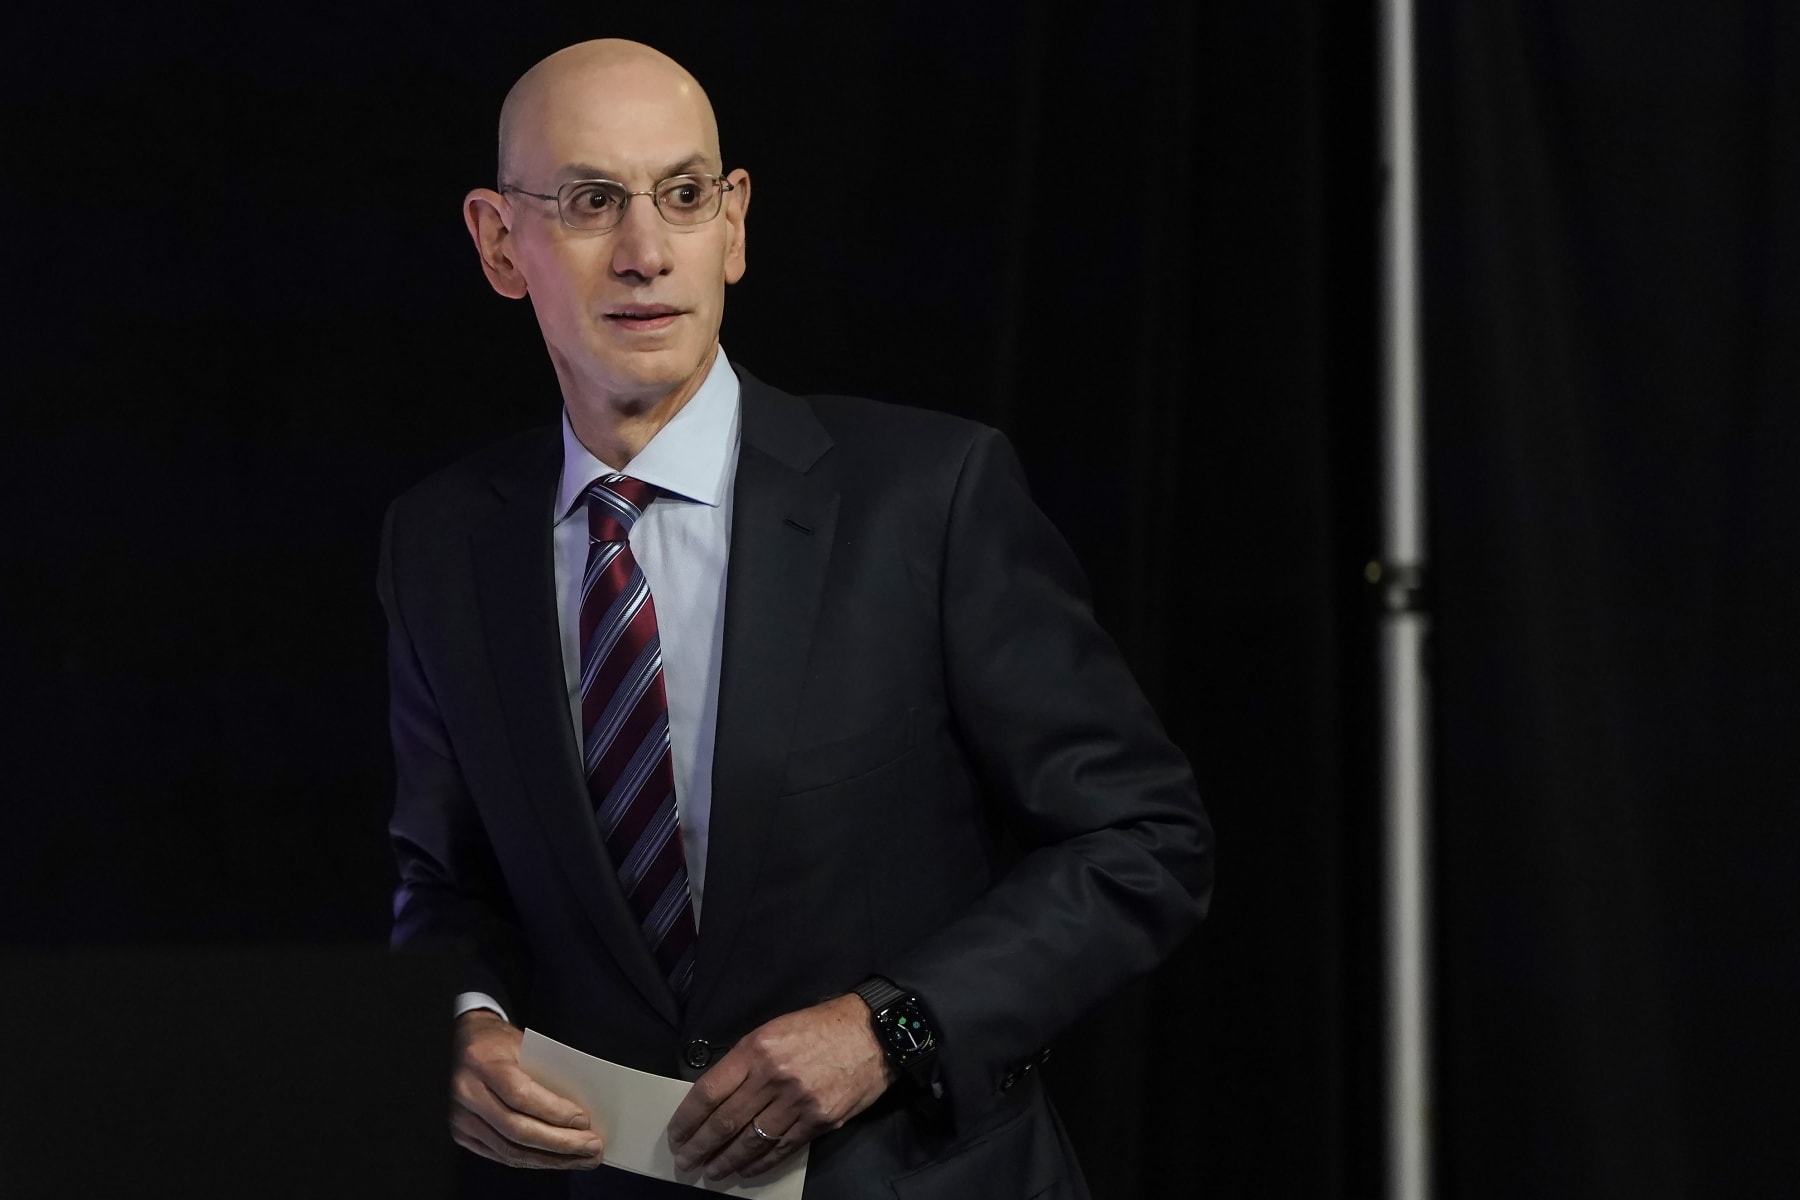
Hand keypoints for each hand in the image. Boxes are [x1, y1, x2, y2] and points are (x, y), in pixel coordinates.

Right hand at [450, 1009, 605, 1169]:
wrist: (460, 1044)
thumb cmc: (496, 1043)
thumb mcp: (522, 1045)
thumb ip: (545, 1073)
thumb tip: (580, 1107)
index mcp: (483, 1063)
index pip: (520, 1095)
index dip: (554, 1111)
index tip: (583, 1120)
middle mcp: (467, 1092)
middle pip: (516, 1129)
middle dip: (560, 1143)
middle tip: (593, 1146)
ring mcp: (461, 1117)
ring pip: (510, 1150)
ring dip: (551, 1159)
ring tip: (581, 1158)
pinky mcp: (462, 1134)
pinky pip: (501, 1155)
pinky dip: (532, 1160)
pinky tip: (555, 1158)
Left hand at [666, 993, 893, 1179]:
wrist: (874, 1033)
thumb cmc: (820, 1027)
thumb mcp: (774, 1029)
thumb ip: (746, 1061)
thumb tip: (718, 1096)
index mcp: (757, 1049)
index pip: (709, 1091)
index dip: (688, 1118)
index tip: (677, 1134)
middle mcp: (773, 1076)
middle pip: (726, 1121)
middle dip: (700, 1146)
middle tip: (686, 1161)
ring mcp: (797, 1102)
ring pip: (751, 1141)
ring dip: (727, 1160)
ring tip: (712, 1171)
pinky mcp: (819, 1121)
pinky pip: (782, 1148)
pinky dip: (760, 1163)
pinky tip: (746, 1170)